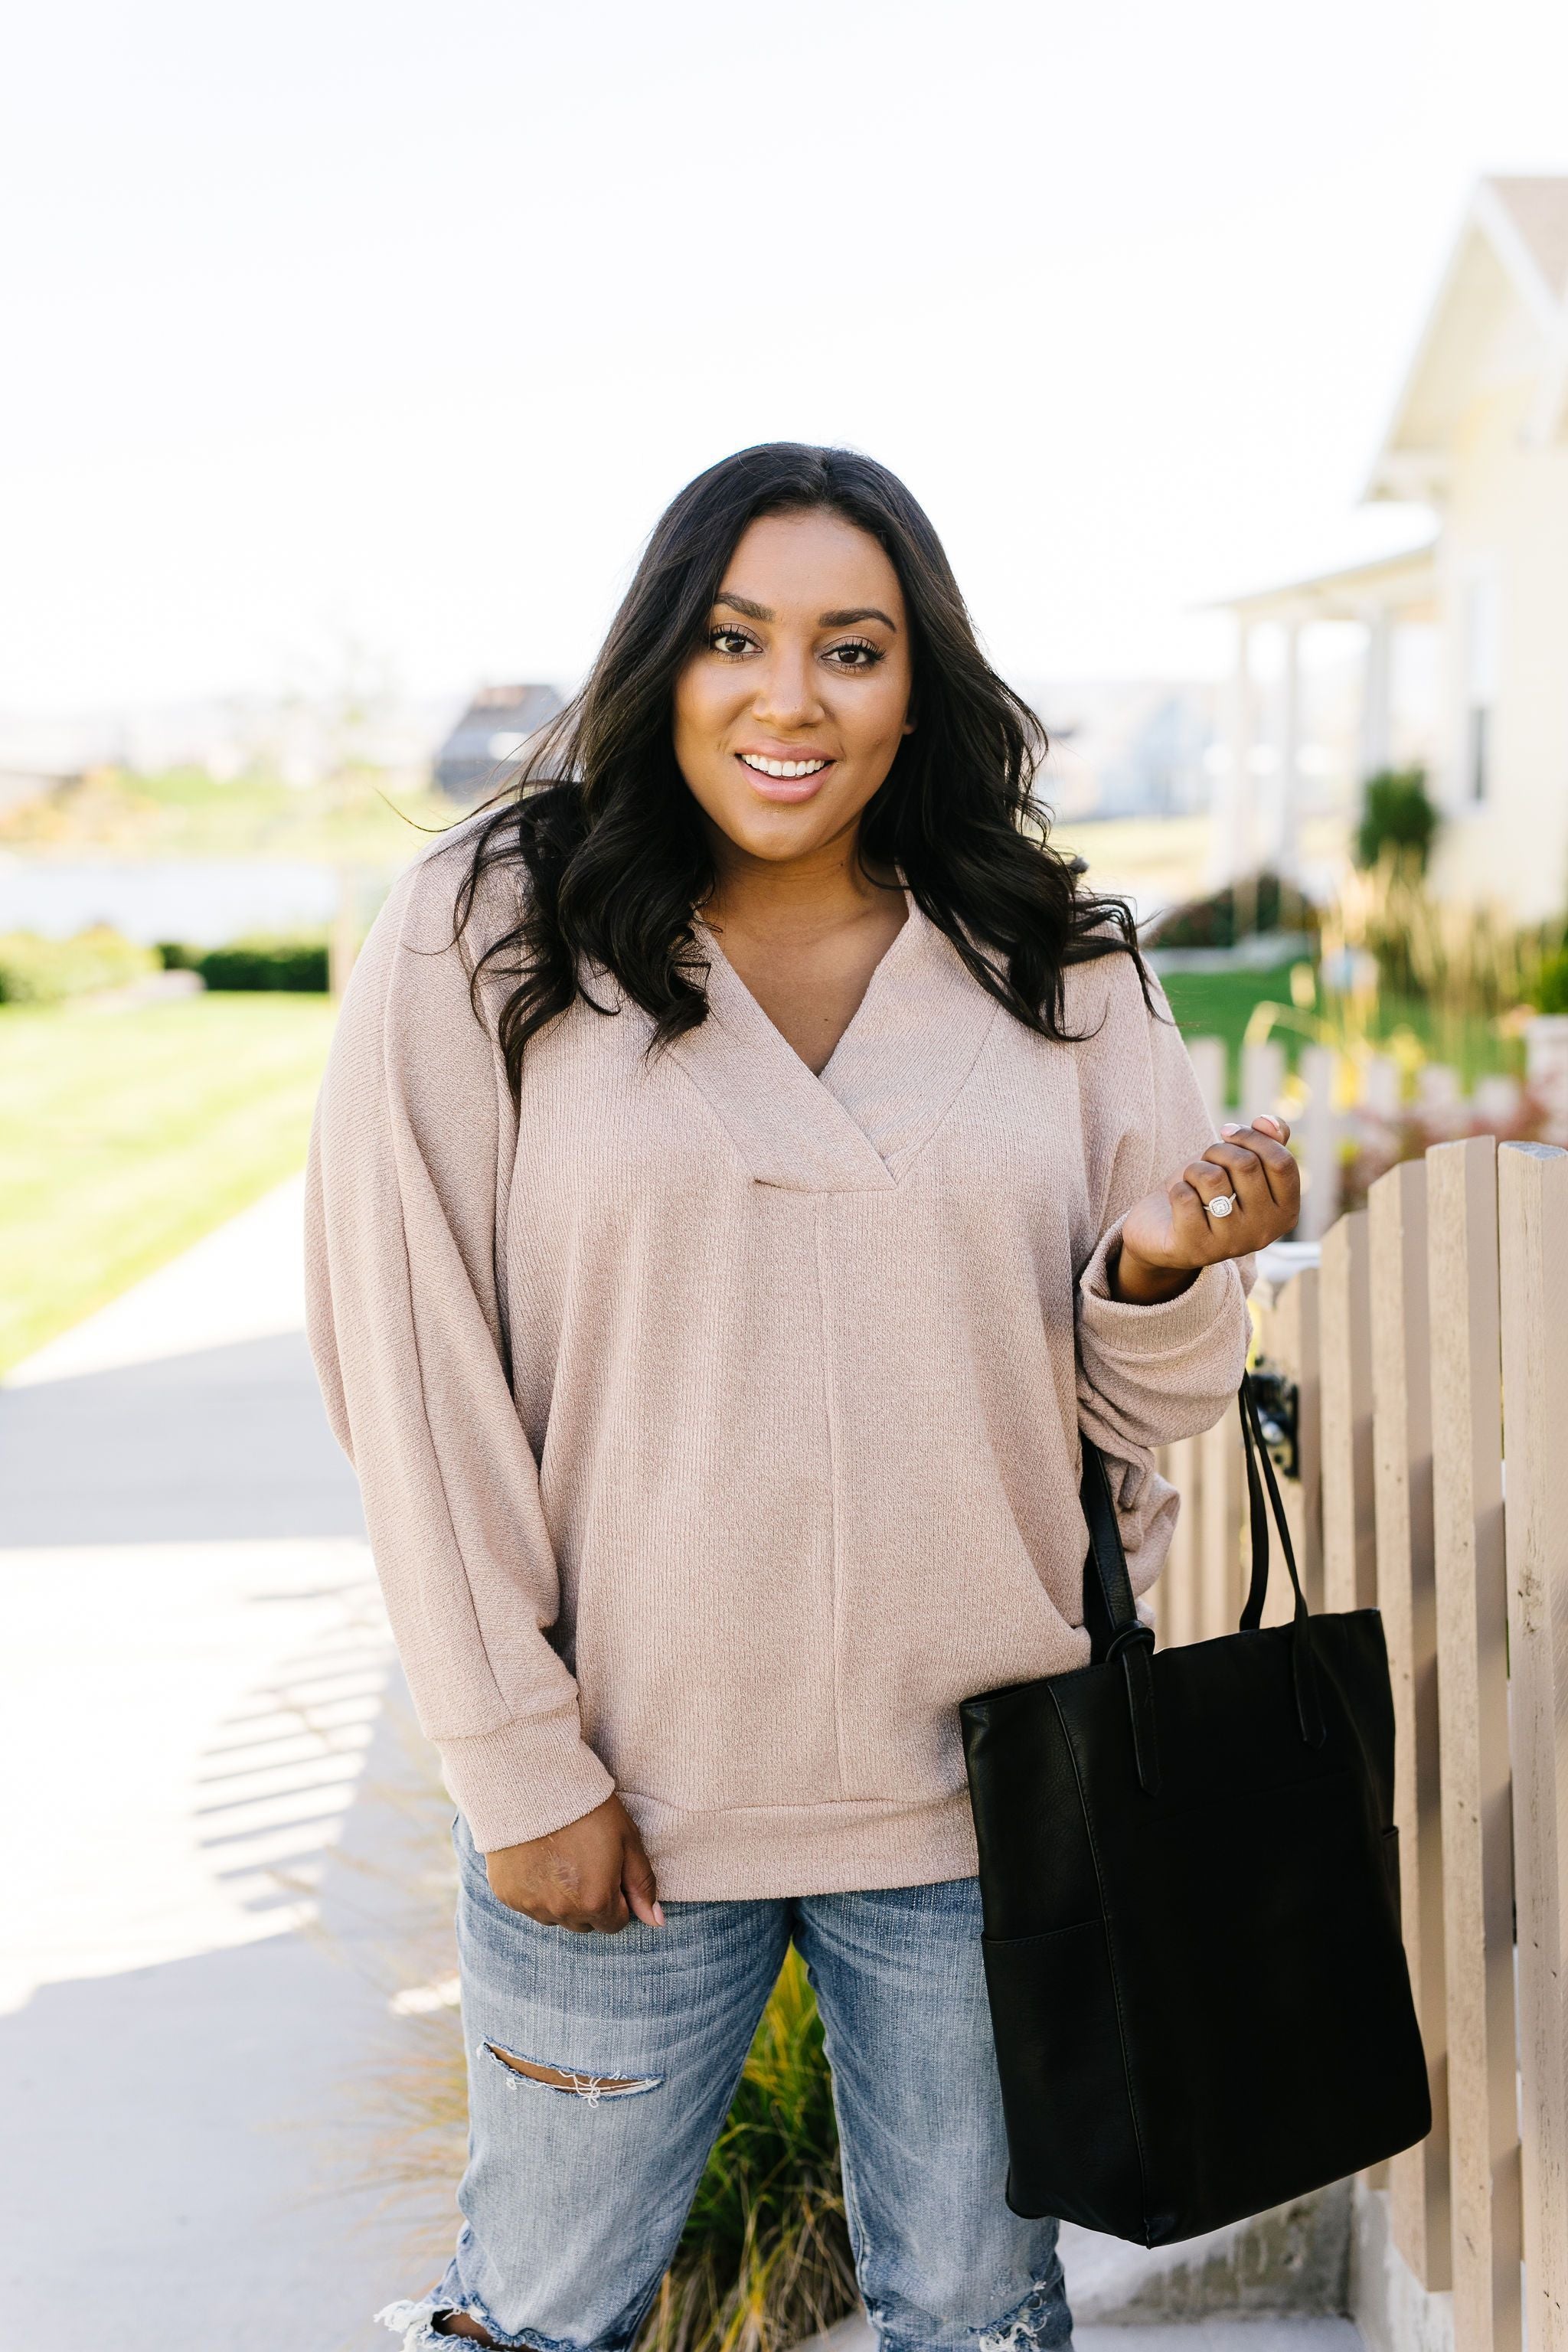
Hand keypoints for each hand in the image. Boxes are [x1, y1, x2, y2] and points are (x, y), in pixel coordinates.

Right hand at [484, 1794, 663, 1933]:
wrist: (532, 1783)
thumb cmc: (587, 1808)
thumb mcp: (626, 1839)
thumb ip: (642, 1884)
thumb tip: (656, 1922)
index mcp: (595, 1901)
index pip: (615, 1923)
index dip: (617, 1897)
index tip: (610, 1870)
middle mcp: (561, 1912)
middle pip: (585, 1923)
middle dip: (590, 1901)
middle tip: (585, 1862)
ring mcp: (531, 1905)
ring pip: (555, 1916)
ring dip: (562, 1899)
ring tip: (561, 1858)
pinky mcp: (506, 1894)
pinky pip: (528, 1904)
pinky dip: (535, 1889)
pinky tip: (537, 1858)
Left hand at [1112, 1115, 1298, 1303]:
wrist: (1165, 1228)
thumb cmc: (1209, 1192)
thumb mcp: (1240, 1163)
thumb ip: (1266, 1141)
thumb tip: (1268, 1122)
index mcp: (1285, 1211)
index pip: (1282, 1162)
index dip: (1252, 1137)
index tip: (1228, 1132)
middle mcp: (1264, 1232)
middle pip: (1246, 1164)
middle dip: (1217, 1150)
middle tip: (1207, 1161)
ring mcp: (1231, 1243)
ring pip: (1213, 1178)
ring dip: (1195, 1169)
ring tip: (1193, 1182)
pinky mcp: (1196, 1248)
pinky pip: (1184, 1196)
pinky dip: (1177, 1189)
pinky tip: (1180, 1203)